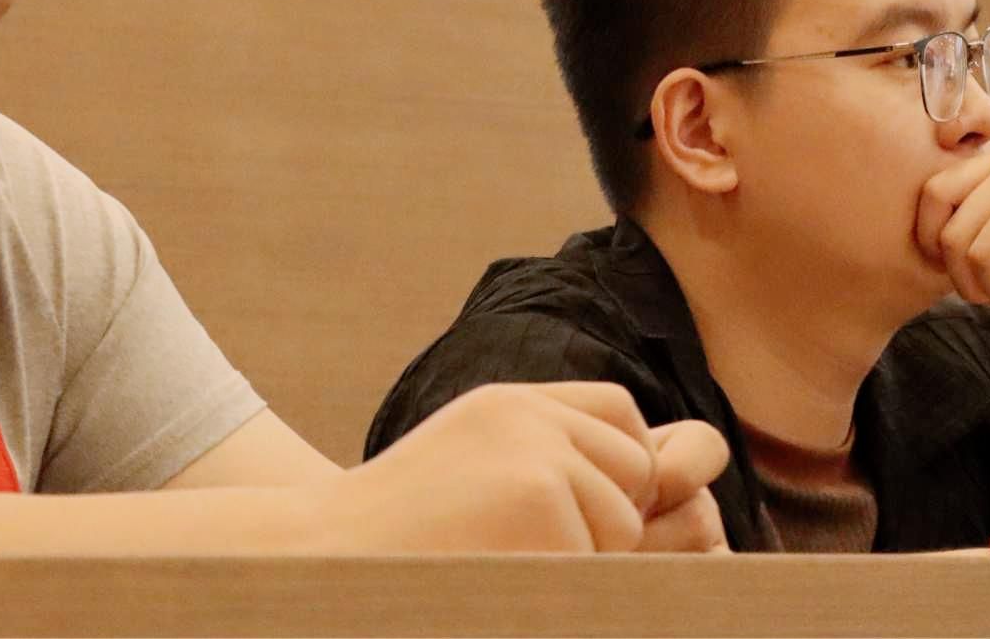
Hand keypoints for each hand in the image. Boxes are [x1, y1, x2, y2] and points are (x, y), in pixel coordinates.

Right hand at [327, 383, 722, 552]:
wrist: (320, 561)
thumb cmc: (400, 534)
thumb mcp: (473, 463)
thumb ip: (548, 452)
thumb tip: (670, 467)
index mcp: (511, 403)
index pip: (619, 414)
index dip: (625, 463)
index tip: (590, 506)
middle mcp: (530, 417)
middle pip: (636, 468)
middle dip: (611, 519)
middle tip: (531, 548)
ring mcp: (540, 458)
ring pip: (622, 523)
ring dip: (585, 562)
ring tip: (503, 565)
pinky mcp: (544, 507)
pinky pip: (600, 563)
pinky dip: (564, 586)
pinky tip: (502, 578)